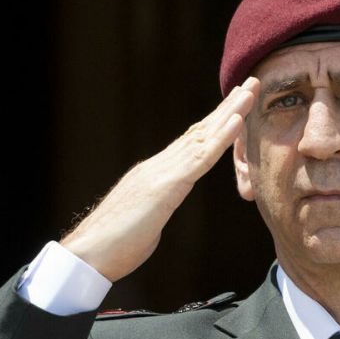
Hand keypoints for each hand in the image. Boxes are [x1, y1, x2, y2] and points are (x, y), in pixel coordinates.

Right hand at [61, 77, 259, 281]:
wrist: (88, 254)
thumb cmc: (113, 245)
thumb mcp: (144, 221)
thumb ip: (155, 208)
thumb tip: (158, 209)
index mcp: (156, 174)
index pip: (191, 142)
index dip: (215, 122)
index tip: (235, 105)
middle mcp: (159, 165)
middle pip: (200, 131)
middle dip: (227, 107)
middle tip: (251, 83)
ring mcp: (161, 172)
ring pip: (203, 137)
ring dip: (230, 113)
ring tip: (250, 91)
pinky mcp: (165, 186)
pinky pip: (200, 159)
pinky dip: (221, 139)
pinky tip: (237, 122)